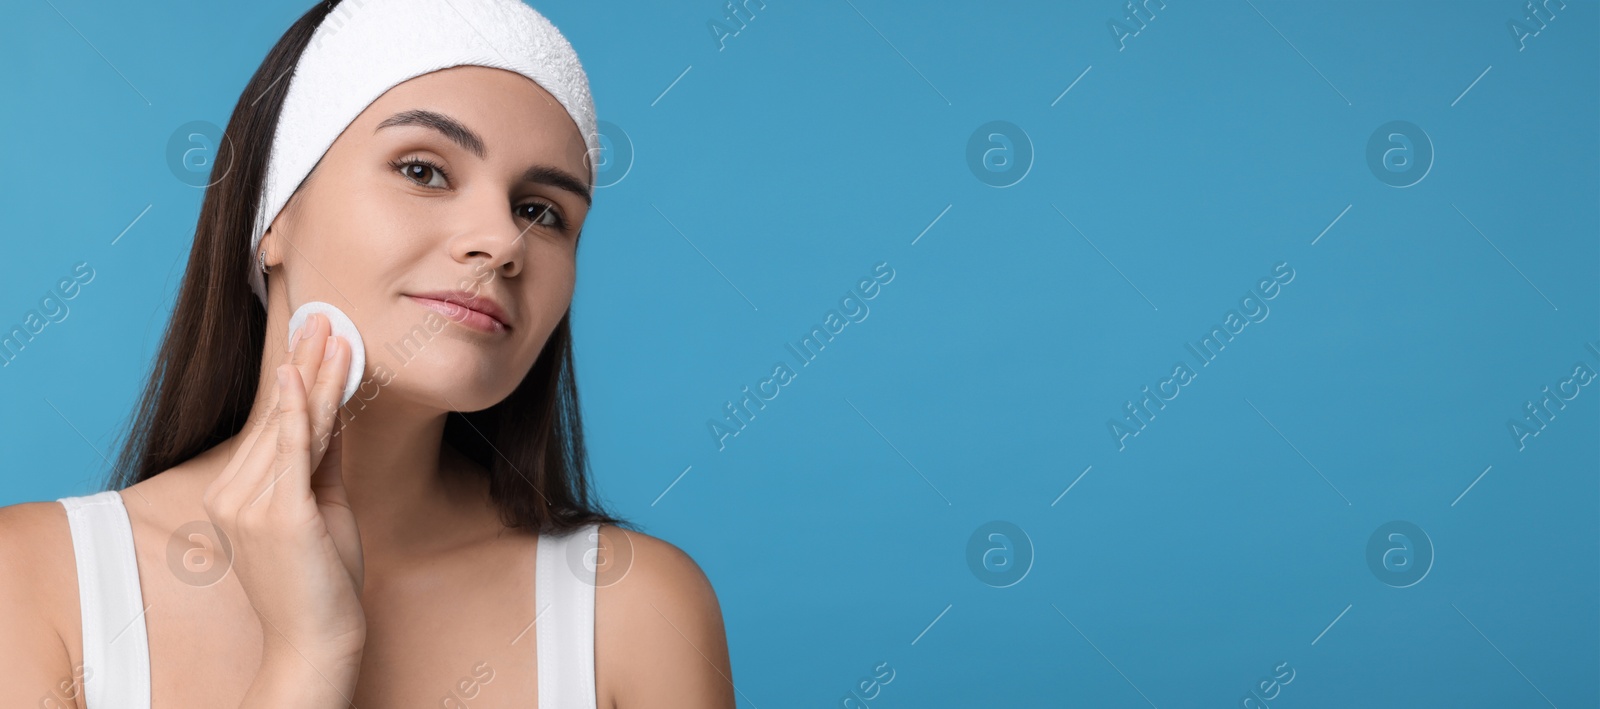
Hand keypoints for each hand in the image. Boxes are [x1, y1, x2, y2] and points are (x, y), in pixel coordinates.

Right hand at [202, 312, 366, 663]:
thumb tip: (333, 413)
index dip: (299, 379)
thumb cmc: (321, 580)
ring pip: (291, 427)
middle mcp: (232, 494)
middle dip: (305, 364)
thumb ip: (321, 461)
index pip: (277, 426)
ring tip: (332, 331)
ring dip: (314, 374)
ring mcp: (250, 504)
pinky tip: (303, 374)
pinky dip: (300, 410)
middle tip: (324, 316)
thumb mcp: (321, 507)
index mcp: (234, 494)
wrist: (317, 639)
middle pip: (281, 417)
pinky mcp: (278, 514)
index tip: (313, 338)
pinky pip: (290, 451)